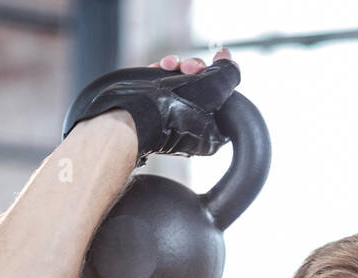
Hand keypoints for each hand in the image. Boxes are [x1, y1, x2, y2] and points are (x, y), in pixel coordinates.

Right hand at [62, 47, 241, 158]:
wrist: (126, 119)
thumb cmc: (167, 111)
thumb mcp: (212, 89)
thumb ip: (228, 76)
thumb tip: (230, 63)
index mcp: (213, 134)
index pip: (226, 100)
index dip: (221, 76)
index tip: (216, 63)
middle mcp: (194, 128)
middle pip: (205, 89)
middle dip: (196, 69)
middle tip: (188, 66)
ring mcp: (173, 119)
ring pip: (183, 83)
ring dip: (178, 67)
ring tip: (168, 64)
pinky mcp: (155, 110)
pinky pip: (164, 86)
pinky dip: (162, 73)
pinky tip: (156, 69)